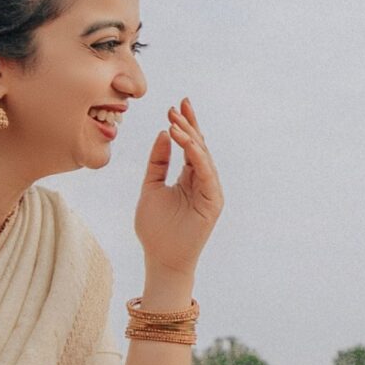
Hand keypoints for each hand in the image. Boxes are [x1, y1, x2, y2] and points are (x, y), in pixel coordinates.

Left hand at [133, 99, 221, 277]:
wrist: (160, 258)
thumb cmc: (155, 228)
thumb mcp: (151, 187)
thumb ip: (158, 162)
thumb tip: (163, 133)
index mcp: (188, 178)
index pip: (189, 146)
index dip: (184, 125)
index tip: (174, 106)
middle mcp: (202, 181)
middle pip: (199, 147)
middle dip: (189, 125)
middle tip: (176, 107)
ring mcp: (209, 191)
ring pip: (203, 157)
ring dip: (190, 137)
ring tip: (175, 122)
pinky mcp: (213, 201)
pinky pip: (206, 173)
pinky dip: (197, 156)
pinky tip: (185, 142)